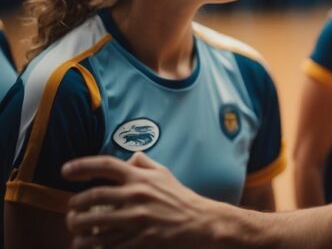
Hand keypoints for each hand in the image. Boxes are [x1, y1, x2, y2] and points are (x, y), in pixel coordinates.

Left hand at [62, 151, 221, 248]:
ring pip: (96, 225)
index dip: (82, 166)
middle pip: (93, 197)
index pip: (106, 165)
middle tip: (70, 209)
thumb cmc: (180, 197)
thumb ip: (145, 164)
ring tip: (74, 230)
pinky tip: (89, 245)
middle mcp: (136, 196)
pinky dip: (96, 246)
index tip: (65, 171)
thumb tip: (129, 157)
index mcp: (141, 178)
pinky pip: (110, 244)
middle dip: (74, 204)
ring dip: (79, 228)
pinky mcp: (141, 239)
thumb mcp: (164, 174)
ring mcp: (138, 219)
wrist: (200, 222)